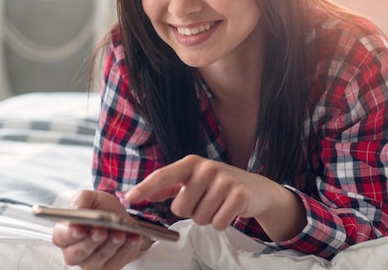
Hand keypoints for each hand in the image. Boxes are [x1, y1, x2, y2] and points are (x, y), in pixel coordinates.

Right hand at [52, 190, 150, 269]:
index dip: (69, 234)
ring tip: (120, 234)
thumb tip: (76, 211)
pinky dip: (126, 250)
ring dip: (110, 247)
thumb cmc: (99, 207)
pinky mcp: (109, 266)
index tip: (79, 229)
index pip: (61, 237)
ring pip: (98, 260)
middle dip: (90, 243)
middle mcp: (74, 251)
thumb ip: (80, 201)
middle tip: (101, 232)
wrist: (120, 216)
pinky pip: (117, 262)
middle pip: (77, 253)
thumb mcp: (90, 197)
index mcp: (65, 233)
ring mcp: (91, 262)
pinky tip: (133, 238)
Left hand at [125, 154, 305, 240]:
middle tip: (206, 202)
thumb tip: (138, 193)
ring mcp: (224, 180)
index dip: (146, 188)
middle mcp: (207, 168)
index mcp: (191, 163)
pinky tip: (229, 210)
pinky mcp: (239, 195)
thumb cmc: (220, 185)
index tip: (129, 198)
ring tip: (219, 204)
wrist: (257, 188)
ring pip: (199, 218)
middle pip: (180, 208)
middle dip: (191, 211)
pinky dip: (222, 222)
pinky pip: (217, 222)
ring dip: (208, 217)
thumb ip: (168, 186)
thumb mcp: (194, 179)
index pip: (164, 176)